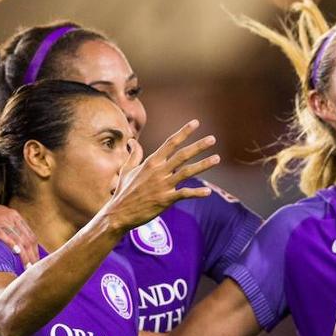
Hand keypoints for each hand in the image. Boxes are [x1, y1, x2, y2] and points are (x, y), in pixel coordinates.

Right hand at [0, 201, 39, 266]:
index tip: (37, 263)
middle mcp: (9, 217)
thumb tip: (22, 247)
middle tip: (35, 269)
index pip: (31, 236)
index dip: (36, 251)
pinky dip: (11, 244)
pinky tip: (16, 252)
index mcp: (14, 216)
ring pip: (17, 239)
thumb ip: (11, 229)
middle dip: (32, 255)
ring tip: (28, 267)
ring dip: (24, 255)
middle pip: (27, 239)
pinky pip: (3, 235)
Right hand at [103, 120, 219, 230]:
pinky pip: (184, 194)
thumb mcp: (127, 170)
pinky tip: (208, 191)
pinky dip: (196, 193)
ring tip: (217, 158)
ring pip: (187, 172)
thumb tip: (132, 140)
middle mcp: (158, 171)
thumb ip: (134, 155)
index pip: (170, 143)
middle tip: (212, 139)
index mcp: (151, 162)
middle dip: (198, 146)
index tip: (196, 123)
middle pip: (182, 155)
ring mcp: (162, 185)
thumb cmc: (123, 191)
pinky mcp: (165, 200)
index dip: (184, 132)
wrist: (118, 213)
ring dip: (203, 165)